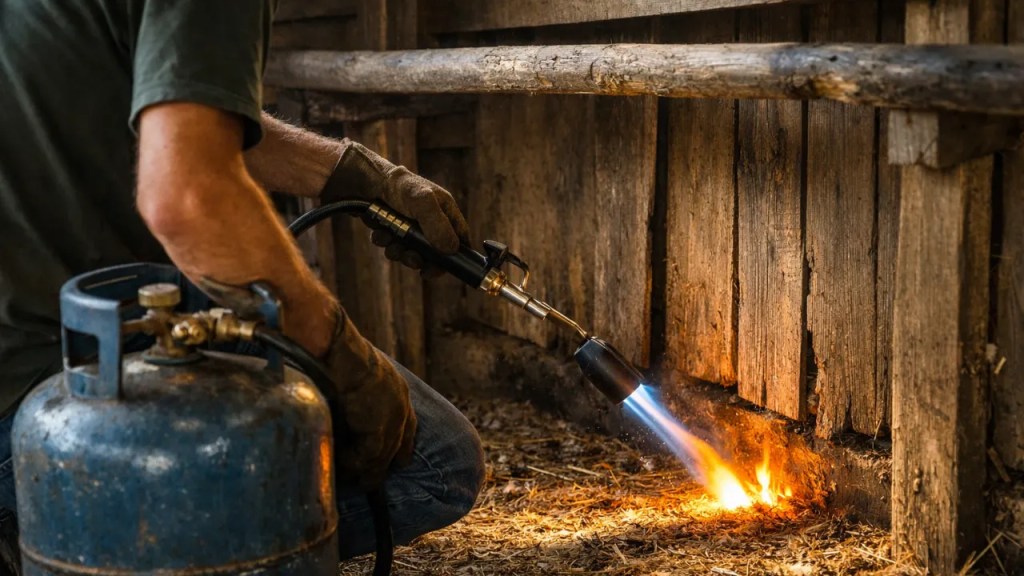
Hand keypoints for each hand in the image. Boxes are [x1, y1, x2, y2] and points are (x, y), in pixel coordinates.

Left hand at [322, 141, 469, 276]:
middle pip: (434, 253)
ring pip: (412, 253)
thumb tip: (451, 250)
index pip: (459, 238)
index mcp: (445, 211)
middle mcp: (430, 221)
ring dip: (400, 252)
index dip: (456, 256)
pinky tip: (380, 232)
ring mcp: (412, 227)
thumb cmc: (398, 187)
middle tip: (413, 260)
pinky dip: (387, 243)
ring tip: (391, 242)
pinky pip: (393, 247)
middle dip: (421, 259)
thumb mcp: (423, 202)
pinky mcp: (394, 230)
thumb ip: (439, 225)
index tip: (443, 268)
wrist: (366, 182)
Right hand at [322, 306, 416, 488]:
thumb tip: (340, 417)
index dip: (395, 448)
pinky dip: (351, 465)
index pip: (406, 427)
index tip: (388, 462)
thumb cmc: (332, 352)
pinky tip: (336, 464)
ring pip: (381, 459)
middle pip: (397, 449)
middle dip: (378, 465)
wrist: (331, 343)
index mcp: (396, 389)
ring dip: (360, 469)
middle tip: (361, 479)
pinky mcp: (380, 428)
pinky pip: (367, 459)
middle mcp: (401, 403)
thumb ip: (352, 399)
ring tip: (343, 477)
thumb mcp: (351, 377)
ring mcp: (393, 416)